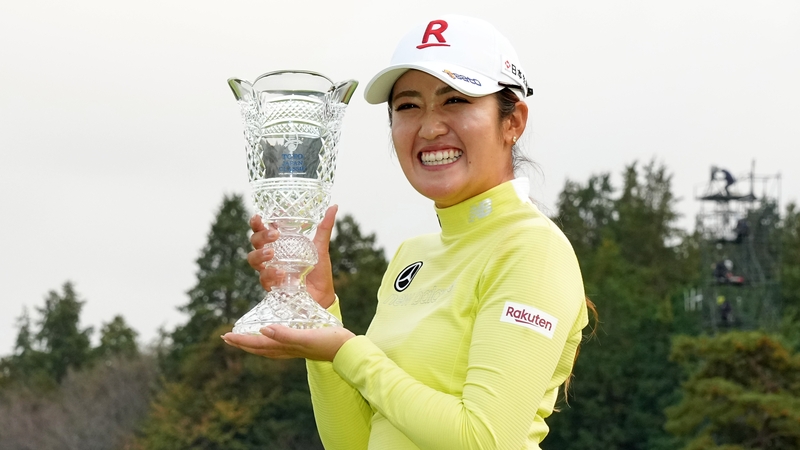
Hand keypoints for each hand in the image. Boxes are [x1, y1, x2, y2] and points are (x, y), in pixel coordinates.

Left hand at [222, 325, 354, 361]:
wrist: (348, 350)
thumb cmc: (329, 342)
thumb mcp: (307, 336)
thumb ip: (285, 334)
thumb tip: (263, 330)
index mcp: (285, 347)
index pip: (258, 343)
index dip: (241, 340)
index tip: (226, 336)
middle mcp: (287, 350)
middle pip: (258, 348)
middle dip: (242, 343)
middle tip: (227, 337)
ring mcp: (294, 349)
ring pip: (267, 348)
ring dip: (253, 343)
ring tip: (242, 338)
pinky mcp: (301, 345)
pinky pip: (277, 344)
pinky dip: (268, 340)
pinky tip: (271, 335)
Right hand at [248, 205, 337, 307]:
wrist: (322, 296)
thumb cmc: (318, 271)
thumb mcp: (321, 247)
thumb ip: (324, 228)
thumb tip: (334, 207)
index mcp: (280, 244)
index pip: (263, 230)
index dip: (257, 223)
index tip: (259, 217)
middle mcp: (271, 256)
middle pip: (255, 242)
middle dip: (260, 236)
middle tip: (274, 235)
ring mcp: (270, 271)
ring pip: (253, 259)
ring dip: (260, 255)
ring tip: (271, 253)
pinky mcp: (272, 286)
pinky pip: (264, 279)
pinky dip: (271, 274)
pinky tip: (281, 273)